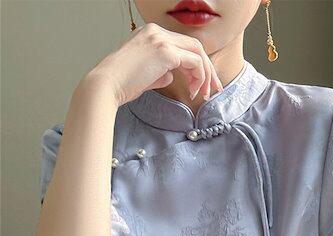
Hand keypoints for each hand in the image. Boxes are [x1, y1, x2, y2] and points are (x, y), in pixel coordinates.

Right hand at [84, 22, 222, 107]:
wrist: (106, 86)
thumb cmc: (121, 84)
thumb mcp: (144, 76)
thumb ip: (160, 73)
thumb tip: (172, 77)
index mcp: (150, 34)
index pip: (182, 46)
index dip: (196, 66)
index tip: (200, 85)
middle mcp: (157, 32)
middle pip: (194, 46)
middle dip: (208, 69)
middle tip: (213, 89)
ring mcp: (161, 39)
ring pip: (198, 52)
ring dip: (205, 75)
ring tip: (203, 94)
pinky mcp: (166, 52)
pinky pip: (194, 62)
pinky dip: (199, 77)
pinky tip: (193, 91)